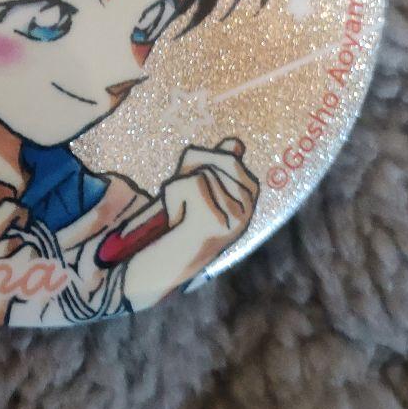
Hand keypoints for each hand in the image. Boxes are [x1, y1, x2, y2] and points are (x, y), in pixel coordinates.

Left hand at [123, 138, 258, 305]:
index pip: (229, 155)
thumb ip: (214, 165)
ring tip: (180, 216)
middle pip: (219, 160)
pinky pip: (191, 184)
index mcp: (248, 200)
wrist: (159, 266)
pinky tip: (175, 221)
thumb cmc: (177, 223)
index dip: (201, 163)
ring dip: (179, 188)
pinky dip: (173, 197)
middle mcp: (248, 211)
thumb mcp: (197, 188)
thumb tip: (234, 143)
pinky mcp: (216, 224)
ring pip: (203, 172)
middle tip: (183, 204)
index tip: (191, 189)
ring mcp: (235, 219)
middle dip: (191, 173)